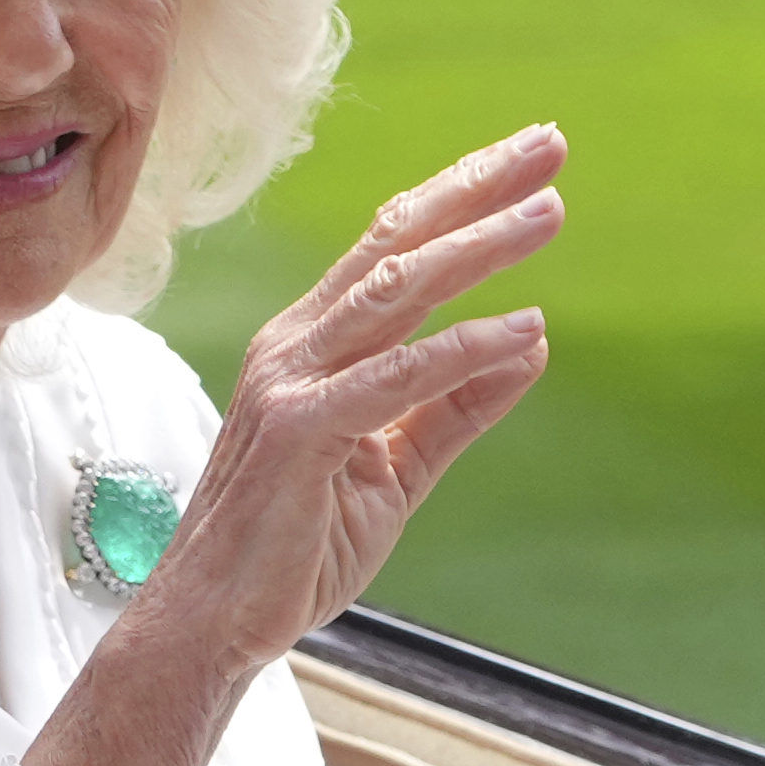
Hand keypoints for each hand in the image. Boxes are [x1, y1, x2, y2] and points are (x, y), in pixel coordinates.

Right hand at [142, 121, 566, 674]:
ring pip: (396, 293)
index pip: (390, 250)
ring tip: (549, 212)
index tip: (528, 164)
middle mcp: (295, 347)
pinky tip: (522, 328)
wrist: (213, 621)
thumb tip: (528, 341)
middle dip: (475, 189)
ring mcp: (291, 384)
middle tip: (551, 144)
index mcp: (312, 348)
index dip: (459, 200)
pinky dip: (463, 348)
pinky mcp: (300, 431)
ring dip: (478, 248)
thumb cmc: (292, 547)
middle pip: (394, 245)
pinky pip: (396, 377)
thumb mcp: (394, 469)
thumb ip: (454, 406)